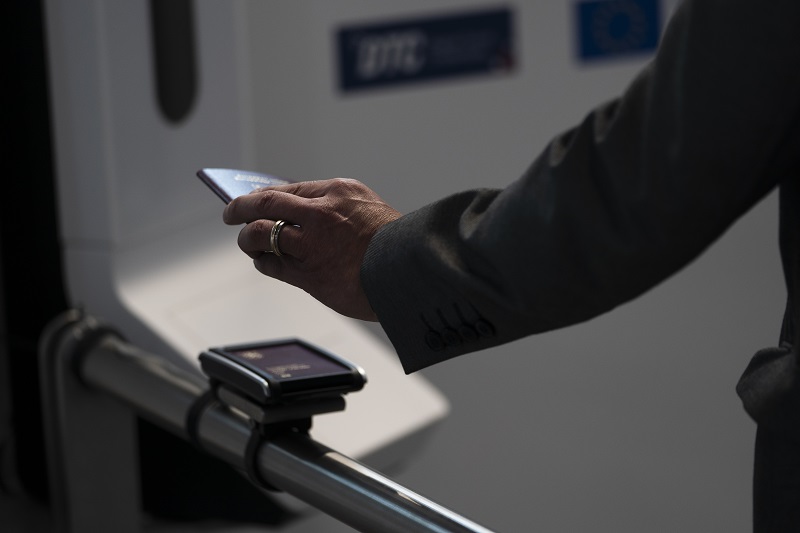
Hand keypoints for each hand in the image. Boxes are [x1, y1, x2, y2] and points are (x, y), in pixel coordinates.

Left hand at [222, 178, 400, 320]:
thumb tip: (300, 212)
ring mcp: (314, 245)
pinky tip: (262, 261)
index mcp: (338, 192)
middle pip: (266, 204)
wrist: (412, 274)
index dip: (264, 195)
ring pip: (261, 234)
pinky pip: (272, 265)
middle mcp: (322, 214)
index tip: (252, 200)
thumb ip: (334, 207)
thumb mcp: (367, 208)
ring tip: (248, 242)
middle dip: (240, 209)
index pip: (288, 188)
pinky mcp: (310, 275)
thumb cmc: (394, 244)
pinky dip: (262, 261)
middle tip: (231, 214)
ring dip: (248, 238)